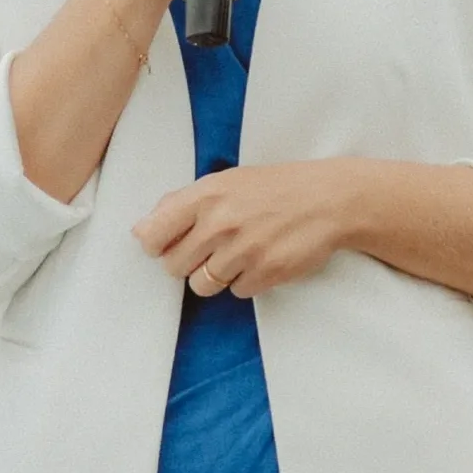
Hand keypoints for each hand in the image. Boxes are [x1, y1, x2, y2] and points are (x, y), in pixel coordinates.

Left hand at [134, 161, 360, 299]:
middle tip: (211, 248)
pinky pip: (237, 292)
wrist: (329, 199)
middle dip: (188, 262)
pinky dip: (246, 281)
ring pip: (202, 285)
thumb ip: (183, 202)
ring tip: (239, 253)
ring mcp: (243, 250)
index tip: (167, 245)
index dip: (155, 245)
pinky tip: (261, 259)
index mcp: (206, 195)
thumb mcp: (227, 181)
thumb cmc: (275, 188)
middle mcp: (220, 223)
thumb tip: (143, 229)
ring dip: (217, 275)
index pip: (153, 235)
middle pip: (175, 266)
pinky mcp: (266, 273)